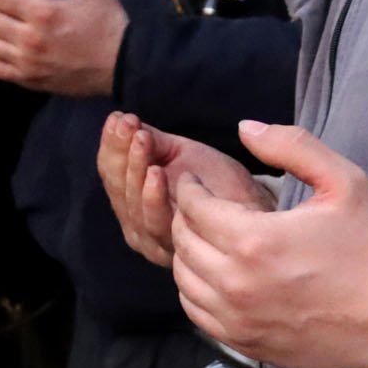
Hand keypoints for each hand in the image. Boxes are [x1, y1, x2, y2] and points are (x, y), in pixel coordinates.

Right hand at [99, 112, 268, 271]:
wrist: (256, 211)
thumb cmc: (219, 183)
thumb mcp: (180, 154)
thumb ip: (152, 142)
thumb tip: (120, 119)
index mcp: (134, 201)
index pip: (112, 173)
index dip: (111, 145)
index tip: (118, 117)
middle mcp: (137, 224)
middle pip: (117, 188)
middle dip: (121, 152)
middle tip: (129, 125)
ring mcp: (153, 239)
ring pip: (131, 203)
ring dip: (134, 167)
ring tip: (141, 140)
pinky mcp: (174, 249)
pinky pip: (154, 221)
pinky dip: (152, 195)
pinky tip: (156, 172)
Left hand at [170, 120, 367, 367]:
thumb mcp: (343, 181)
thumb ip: (292, 147)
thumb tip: (244, 128)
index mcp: (253, 240)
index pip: (194, 207)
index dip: (190, 188)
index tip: (196, 181)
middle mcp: (236, 284)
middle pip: (182, 242)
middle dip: (184, 218)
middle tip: (199, 207)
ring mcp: (240, 320)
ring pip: (184, 281)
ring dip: (186, 255)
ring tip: (205, 239)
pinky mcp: (248, 345)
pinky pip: (199, 315)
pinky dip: (196, 292)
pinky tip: (214, 277)